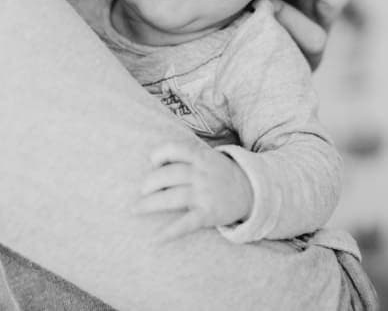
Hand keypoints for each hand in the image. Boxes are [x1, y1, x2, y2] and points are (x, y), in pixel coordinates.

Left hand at [136, 141, 252, 241]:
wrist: (252, 191)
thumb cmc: (221, 173)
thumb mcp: (208, 157)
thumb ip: (186, 155)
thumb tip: (154, 161)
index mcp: (201, 157)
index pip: (173, 149)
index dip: (158, 155)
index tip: (153, 163)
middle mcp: (202, 174)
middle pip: (167, 175)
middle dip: (149, 183)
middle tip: (142, 192)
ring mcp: (205, 194)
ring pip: (172, 198)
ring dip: (150, 204)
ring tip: (136, 209)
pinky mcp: (209, 214)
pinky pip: (186, 223)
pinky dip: (170, 232)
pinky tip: (156, 239)